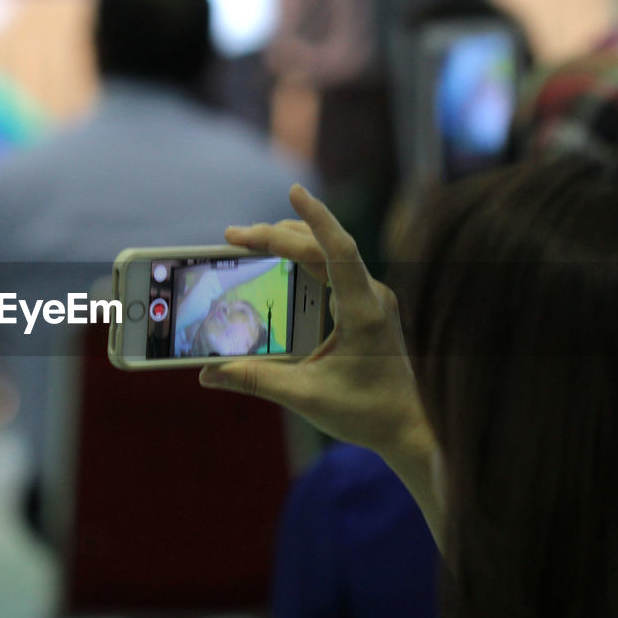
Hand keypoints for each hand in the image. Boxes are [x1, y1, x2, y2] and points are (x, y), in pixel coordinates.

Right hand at [200, 185, 442, 534]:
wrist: (409, 427)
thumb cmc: (367, 413)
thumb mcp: (305, 397)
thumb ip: (255, 380)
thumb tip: (208, 374)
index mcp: (364, 312)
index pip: (340, 251)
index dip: (316, 218)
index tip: (295, 190)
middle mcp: (371, 296)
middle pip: (322, 248)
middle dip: (275, 236)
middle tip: (232, 236)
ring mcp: (370, 298)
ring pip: (327, 253)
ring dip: (288, 242)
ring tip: (248, 241)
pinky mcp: (365, 306)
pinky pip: (332, 269)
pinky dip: (301, 260)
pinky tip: (277, 262)